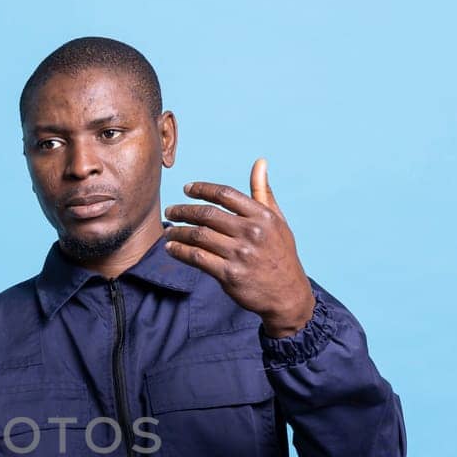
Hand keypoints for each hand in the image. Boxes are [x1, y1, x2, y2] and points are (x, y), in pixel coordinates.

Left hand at [163, 157, 315, 336]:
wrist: (287, 295)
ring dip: (178, 232)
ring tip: (168, 231)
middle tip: (170, 210)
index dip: (202, 189)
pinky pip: (197, 258)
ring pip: (198, 235)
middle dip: (183, 210)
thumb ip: (263, 192)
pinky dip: (180, 251)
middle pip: (207, 214)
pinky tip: (172, 249)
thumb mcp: (277, 221)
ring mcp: (240, 254)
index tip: (187, 189)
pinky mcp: (229, 275)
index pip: (225, 194)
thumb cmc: (280, 254)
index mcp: (262, 216)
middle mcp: (252, 232)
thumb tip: (260, 162)